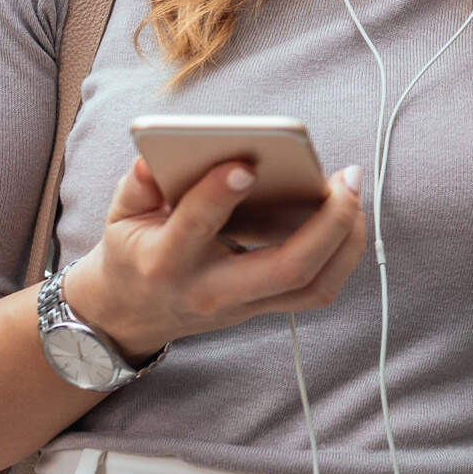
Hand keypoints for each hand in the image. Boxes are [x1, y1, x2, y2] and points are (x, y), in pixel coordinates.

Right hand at [65, 154, 367, 364]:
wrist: (131, 315)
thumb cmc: (132, 251)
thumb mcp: (120, 215)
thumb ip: (136, 185)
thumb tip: (153, 158)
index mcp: (166, 261)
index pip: (197, 227)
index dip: (220, 193)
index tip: (246, 162)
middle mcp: (210, 290)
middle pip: (286, 268)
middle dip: (327, 223)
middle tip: (346, 177)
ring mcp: (242, 306)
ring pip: (312, 286)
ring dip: (346, 241)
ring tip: (352, 192)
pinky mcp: (262, 309)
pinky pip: (316, 290)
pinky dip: (342, 255)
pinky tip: (347, 217)